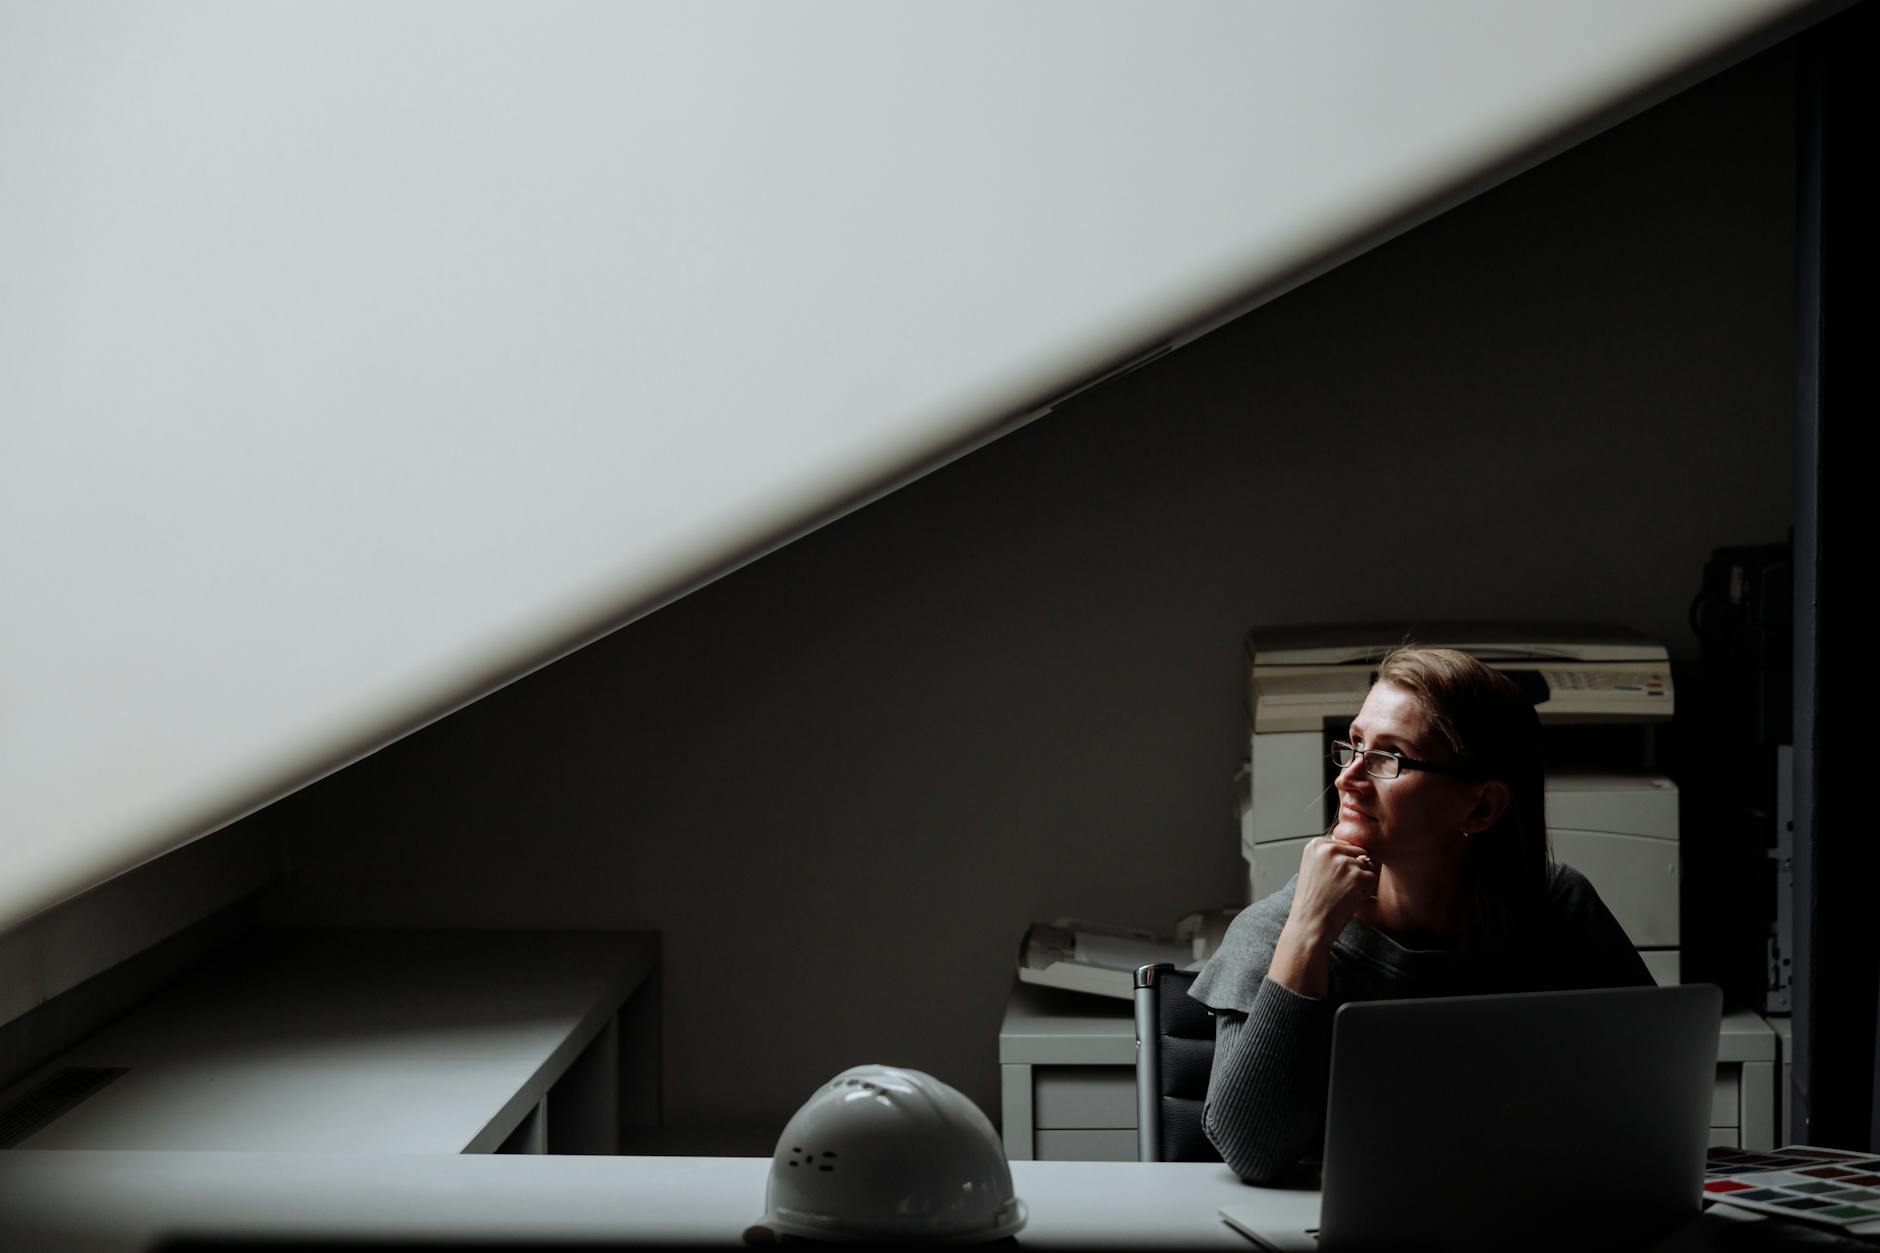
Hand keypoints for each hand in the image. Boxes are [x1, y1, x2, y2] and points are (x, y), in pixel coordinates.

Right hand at [1268, 837, 1377, 997]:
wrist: (1309, 924)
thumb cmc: (1314, 901)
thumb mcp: (1316, 868)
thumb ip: (1334, 854)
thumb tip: (1364, 851)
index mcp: (1316, 844)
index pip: (1346, 846)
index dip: (1342, 866)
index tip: (1327, 879)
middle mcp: (1328, 848)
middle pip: (1358, 853)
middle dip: (1353, 871)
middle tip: (1335, 887)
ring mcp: (1342, 862)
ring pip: (1366, 866)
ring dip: (1359, 882)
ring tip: (1340, 894)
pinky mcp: (1356, 876)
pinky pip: (1372, 879)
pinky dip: (1365, 891)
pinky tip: (1347, 899)